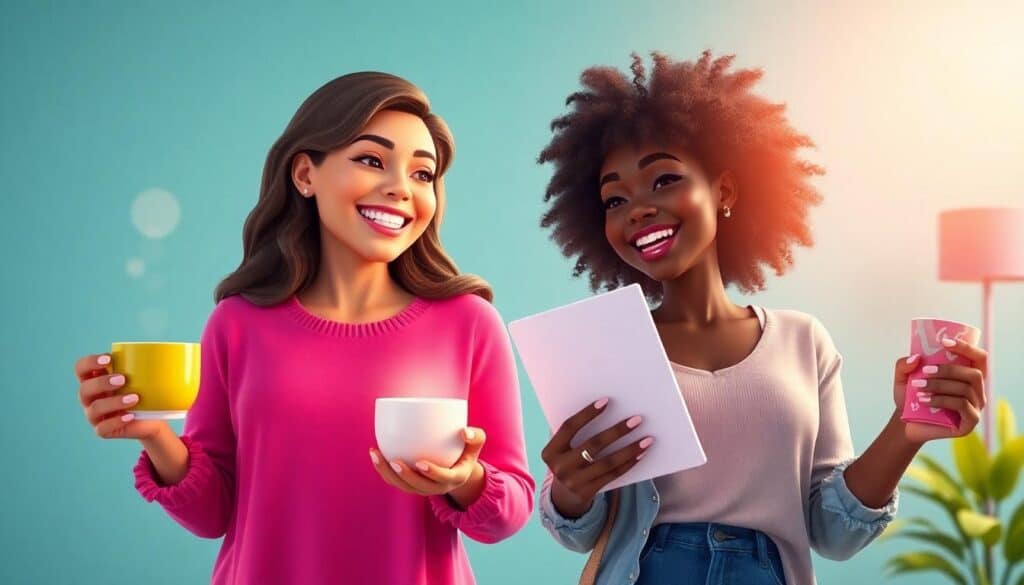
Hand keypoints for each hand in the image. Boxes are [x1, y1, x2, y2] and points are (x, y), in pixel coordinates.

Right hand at [76, 353, 167, 440]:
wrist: (154, 416)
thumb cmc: (147, 390)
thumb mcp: (148, 374)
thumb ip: (152, 361)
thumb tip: (183, 346)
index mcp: (95, 379)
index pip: (81, 368)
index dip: (90, 362)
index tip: (109, 359)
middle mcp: (90, 397)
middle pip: (85, 389)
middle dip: (102, 383)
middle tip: (123, 379)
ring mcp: (94, 415)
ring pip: (94, 409)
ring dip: (113, 402)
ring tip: (134, 398)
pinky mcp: (103, 430)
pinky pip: (103, 428)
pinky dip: (116, 421)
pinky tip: (130, 416)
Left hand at [369, 427, 486, 498]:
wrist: (458, 466)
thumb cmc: (467, 449)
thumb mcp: (477, 443)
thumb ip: (476, 436)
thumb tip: (464, 432)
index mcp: (455, 477)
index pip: (444, 479)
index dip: (432, 473)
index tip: (420, 463)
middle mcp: (438, 487)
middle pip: (419, 487)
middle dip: (405, 477)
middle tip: (394, 461)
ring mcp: (423, 488)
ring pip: (403, 486)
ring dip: (387, 473)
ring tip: (376, 454)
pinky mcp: (411, 484)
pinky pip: (395, 481)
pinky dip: (383, 469)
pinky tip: (375, 452)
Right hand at [541, 398, 650, 517]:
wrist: (564, 497)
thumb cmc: (567, 460)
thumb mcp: (562, 448)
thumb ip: (573, 432)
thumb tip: (604, 407)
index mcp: (550, 451)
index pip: (569, 427)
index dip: (587, 414)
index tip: (606, 401)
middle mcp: (559, 467)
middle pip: (592, 445)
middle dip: (617, 431)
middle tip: (636, 419)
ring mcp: (573, 482)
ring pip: (607, 462)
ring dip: (630, 449)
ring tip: (647, 438)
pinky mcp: (588, 493)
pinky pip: (613, 475)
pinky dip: (629, 463)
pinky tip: (641, 453)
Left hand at [892, 337, 987, 443]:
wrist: (906, 422)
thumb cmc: (910, 397)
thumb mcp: (903, 378)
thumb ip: (904, 365)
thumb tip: (916, 357)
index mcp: (967, 376)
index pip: (979, 358)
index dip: (967, 347)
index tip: (944, 342)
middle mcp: (977, 391)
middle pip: (974, 374)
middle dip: (949, 370)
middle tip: (925, 371)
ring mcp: (976, 407)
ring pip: (965, 389)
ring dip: (940, 385)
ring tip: (918, 387)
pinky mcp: (970, 422)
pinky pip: (961, 405)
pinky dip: (941, 400)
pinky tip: (924, 400)